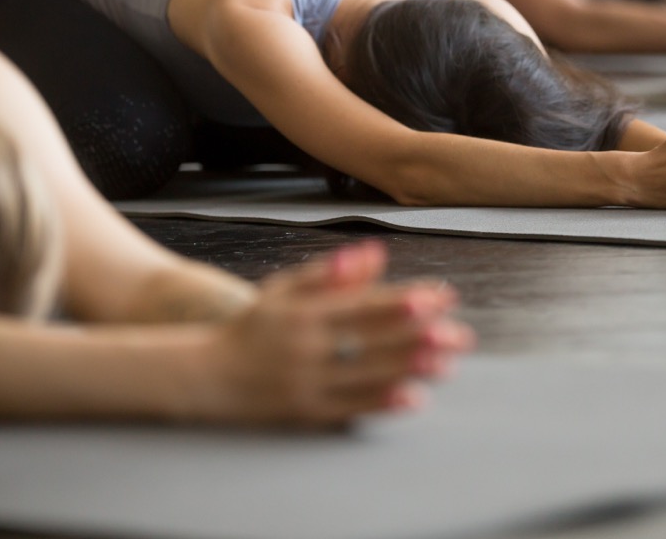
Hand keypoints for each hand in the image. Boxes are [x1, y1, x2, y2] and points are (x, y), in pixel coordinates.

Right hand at [196, 241, 473, 427]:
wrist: (207, 375)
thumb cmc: (255, 326)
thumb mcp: (285, 289)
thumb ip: (329, 272)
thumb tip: (374, 252)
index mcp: (303, 311)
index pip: (363, 303)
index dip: (404, 300)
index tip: (441, 296)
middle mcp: (305, 347)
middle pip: (370, 340)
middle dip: (418, 336)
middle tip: (458, 334)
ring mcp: (305, 381)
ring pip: (365, 374)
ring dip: (409, 368)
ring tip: (447, 363)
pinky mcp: (306, 412)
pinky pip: (350, 407)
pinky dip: (382, 402)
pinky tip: (414, 397)